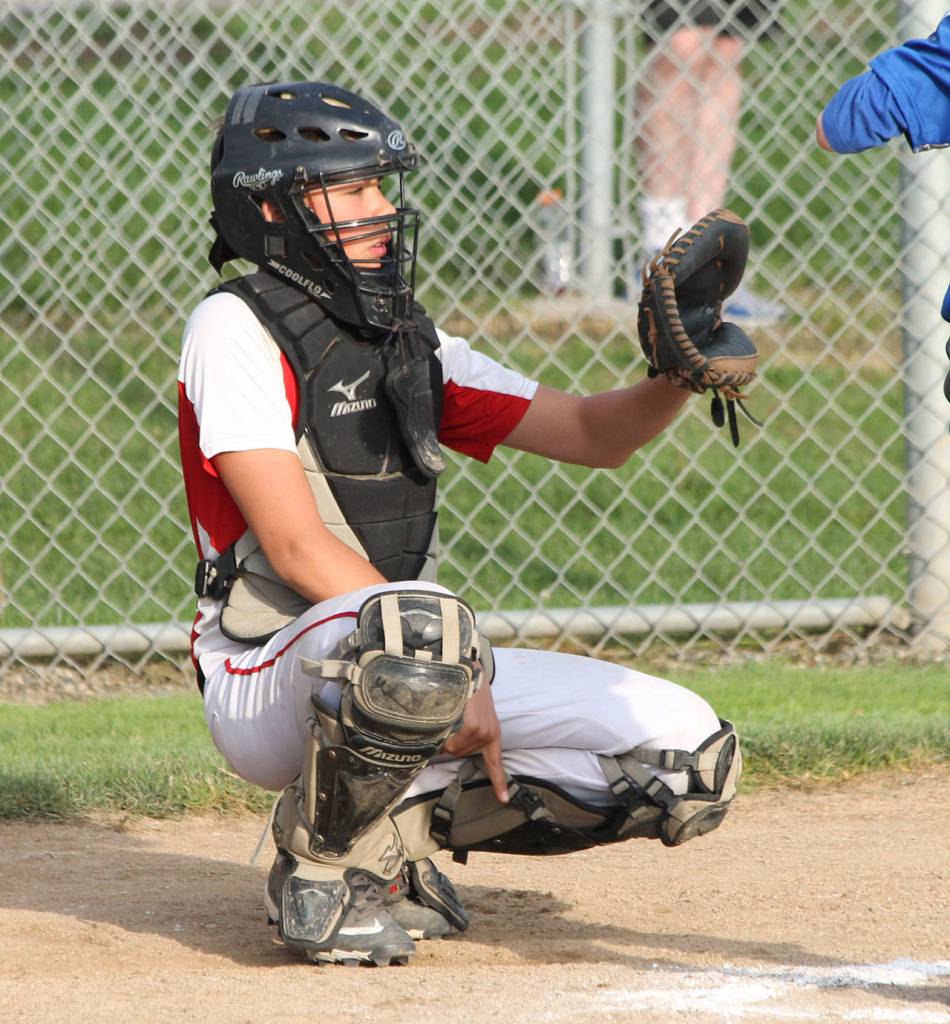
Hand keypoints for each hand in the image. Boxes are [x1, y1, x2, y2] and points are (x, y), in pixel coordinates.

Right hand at [441, 680, 508, 804]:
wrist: (470, 671)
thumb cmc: (467, 693)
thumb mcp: (472, 716)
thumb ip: (463, 735)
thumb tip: (444, 751)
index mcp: (492, 734)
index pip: (495, 762)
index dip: (498, 782)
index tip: (504, 800)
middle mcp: (490, 734)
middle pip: (461, 755)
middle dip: (450, 745)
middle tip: (450, 724)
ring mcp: (484, 731)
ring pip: (455, 750)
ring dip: (446, 739)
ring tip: (450, 718)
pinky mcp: (475, 727)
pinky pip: (454, 743)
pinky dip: (446, 737)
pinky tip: (448, 720)